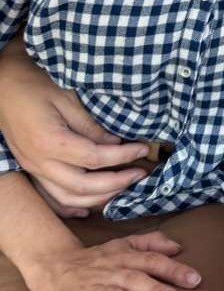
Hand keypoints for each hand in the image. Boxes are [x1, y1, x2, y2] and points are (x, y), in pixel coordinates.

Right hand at [0, 40, 149, 213]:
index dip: (122, 157)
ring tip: (124, 187)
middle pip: (82, 187)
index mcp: (50, 142)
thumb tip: (114, 143)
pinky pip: (53, 197)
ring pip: (68, 198)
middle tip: (139, 175)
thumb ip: (90, 125)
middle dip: (116, 184)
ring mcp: (33, 169)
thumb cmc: (36, 85)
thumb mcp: (67, 98)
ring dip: (99, 198)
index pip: (94, 158)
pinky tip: (93, 205)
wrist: (4, 87)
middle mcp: (40, 162)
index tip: (142, 150)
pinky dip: (74, 206)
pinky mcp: (32, 169)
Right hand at [22, 231, 201, 290]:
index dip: (173, 269)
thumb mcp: (123, 245)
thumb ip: (151, 243)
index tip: (195, 279)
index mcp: (122, 257)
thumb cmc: (97, 259)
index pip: (151, 261)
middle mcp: (108, 272)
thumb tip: (178, 247)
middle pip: (133, 278)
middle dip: (154, 288)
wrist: (52, 266)